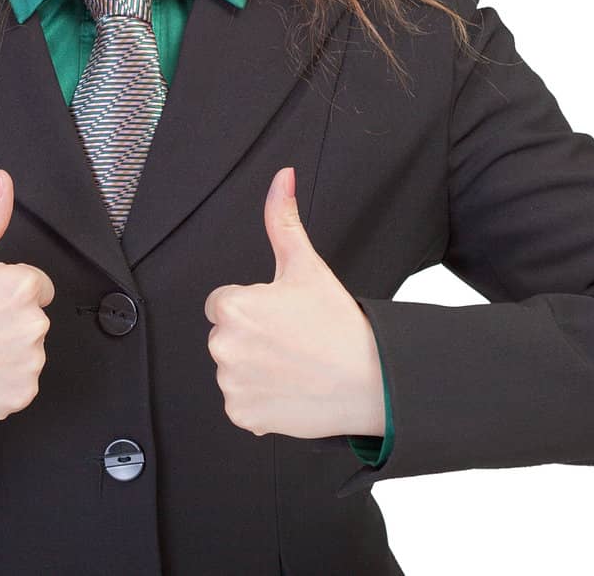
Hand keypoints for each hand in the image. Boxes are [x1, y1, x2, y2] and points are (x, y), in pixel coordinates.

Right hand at [0, 169, 53, 427]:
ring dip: (6, 351)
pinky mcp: (20, 395)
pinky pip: (22, 383)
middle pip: (33, 317)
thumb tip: (3, 183)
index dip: (4, 291)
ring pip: (28, 350)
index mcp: (20, 285)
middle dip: (7, 319)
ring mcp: (28, 363)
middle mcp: (32, 324)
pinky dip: (2, 381)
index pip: (36, 285)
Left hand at [203, 166, 385, 440]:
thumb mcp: (306, 265)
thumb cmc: (338, 324)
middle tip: (292, 339)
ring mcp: (232, 385)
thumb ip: (282, 219)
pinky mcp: (243, 415)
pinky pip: (241, 403)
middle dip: (252, 336)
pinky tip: (289, 388)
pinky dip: (261, 399)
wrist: (370, 380)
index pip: (223, 303)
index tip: (281, 315)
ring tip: (294, 364)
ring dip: (255, 368)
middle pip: (226, 335)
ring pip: (234, 369)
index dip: (254, 307)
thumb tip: (281, 178)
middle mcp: (224, 346)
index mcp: (232, 307)